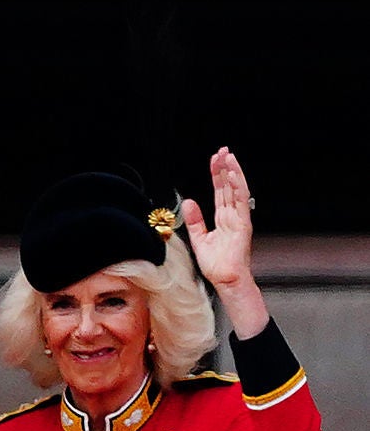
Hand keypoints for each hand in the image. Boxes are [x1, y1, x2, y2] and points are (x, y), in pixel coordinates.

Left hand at [179, 147, 268, 337]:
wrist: (224, 279)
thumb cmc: (216, 263)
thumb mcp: (199, 238)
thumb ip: (194, 220)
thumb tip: (188, 202)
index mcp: (223, 218)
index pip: (220, 191)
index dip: (217, 175)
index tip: (214, 160)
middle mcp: (233, 215)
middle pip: (229, 187)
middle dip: (225, 168)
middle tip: (222, 151)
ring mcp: (239, 218)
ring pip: (237, 190)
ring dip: (233, 172)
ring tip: (228, 156)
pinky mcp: (243, 224)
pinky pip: (240, 202)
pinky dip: (237, 187)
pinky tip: (233, 174)